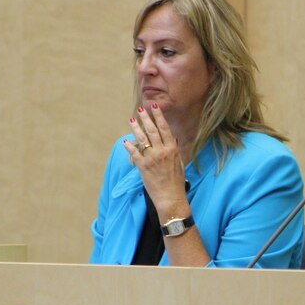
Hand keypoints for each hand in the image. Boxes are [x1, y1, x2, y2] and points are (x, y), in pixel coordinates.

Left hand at [123, 104, 189, 219]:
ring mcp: (151, 158)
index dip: (159, 117)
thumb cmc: (176, 182)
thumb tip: (172, 139)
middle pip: (152, 130)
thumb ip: (175, 151)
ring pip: (142, 139)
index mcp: (172, 149)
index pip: (164, 129)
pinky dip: (129, 146)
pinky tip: (125, 141)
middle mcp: (161, 151)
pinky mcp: (143, 167)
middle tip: (140, 109)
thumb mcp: (179, 164)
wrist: (170, 197)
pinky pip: (134, 153)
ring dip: (136, 128)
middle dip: (146, 118)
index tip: (154, 107)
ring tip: (132, 120)